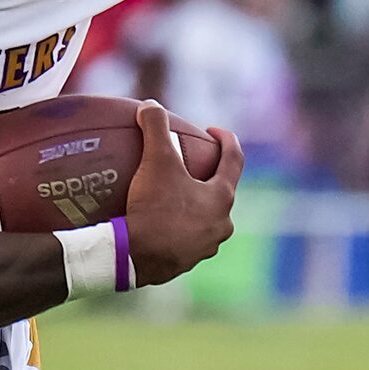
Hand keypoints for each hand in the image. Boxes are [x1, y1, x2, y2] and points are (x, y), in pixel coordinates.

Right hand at [122, 104, 242, 285]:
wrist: (134, 257)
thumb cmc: (154, 206)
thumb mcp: (156, 160)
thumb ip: (155, 127)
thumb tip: (150, 105)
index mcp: (221, 198)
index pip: (234, 160)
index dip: (227, 140)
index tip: (212, 131)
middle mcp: (220, 225)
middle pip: (220, 194)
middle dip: (207, 177)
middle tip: (189, 166)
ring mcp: (204, 247)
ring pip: (203, 220)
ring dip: (192, 206)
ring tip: (171, 195)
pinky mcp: (184, 263)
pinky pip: (183, 240)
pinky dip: (174, 228)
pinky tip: (155, 222)